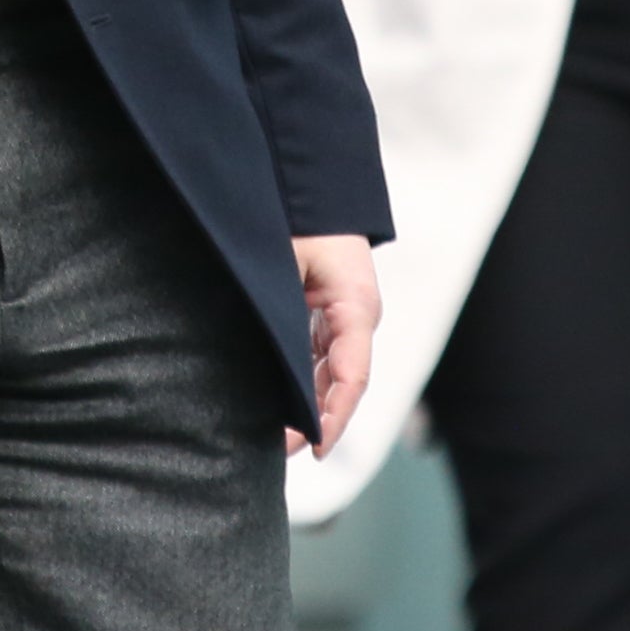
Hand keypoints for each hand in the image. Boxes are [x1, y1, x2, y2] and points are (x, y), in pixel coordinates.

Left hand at [285, 234, 380, 457]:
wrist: (303, 179)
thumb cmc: (296, 216)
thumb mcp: (288, 265)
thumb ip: (286, 317)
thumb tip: (273, 368)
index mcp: (356, 307)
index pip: (352, 378)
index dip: (334, 418)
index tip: (314, 449)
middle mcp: (355, 318)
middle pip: (341, 384)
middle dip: (314, 421)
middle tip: (278, 452)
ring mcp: (342, 316)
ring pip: (328, 374)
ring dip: (306, 405)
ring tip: (274, 438)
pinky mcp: (326, 312)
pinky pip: (317, 356)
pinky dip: (300, 382)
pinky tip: (276, 402)